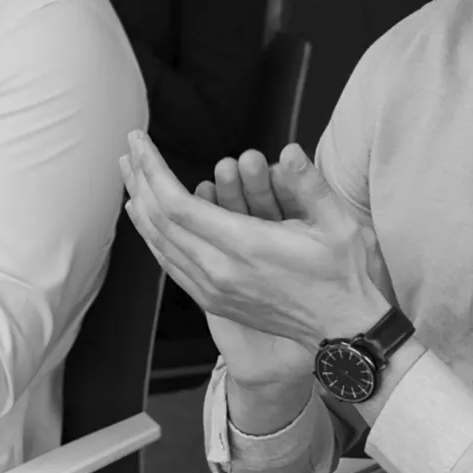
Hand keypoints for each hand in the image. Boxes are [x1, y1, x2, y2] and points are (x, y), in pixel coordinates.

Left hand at [121, 132, 390, 353]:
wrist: (344, 331)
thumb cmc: (343, 275)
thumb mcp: (337, 224)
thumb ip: (310, 184)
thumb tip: (289, 151)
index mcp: (245, 247)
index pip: (178, 204)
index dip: (153, 169)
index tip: (140, 142)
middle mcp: (220, 271)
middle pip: (160, 221)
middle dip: (140, 181)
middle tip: (128, 150)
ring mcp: (213, 290)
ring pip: (160, 245)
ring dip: (140, 208)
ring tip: (129, 178)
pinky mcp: (214, 301)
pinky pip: (171, 265)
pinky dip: (152, 237)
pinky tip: (146, 220)